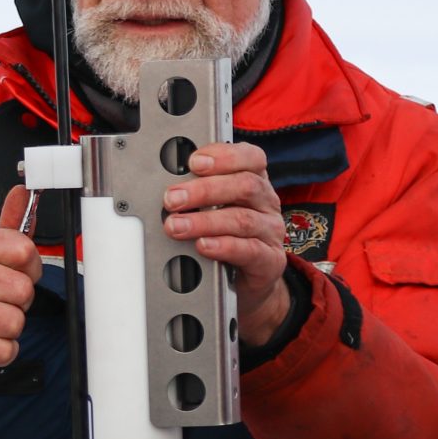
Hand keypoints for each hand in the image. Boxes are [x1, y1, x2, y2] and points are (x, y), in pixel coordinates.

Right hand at [0, 186, 37, 407]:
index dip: (29, 269)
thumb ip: (7, 227)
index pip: (24, 250)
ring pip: (15, 322)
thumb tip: (23, 190)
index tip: (12, 276)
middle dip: (19, 305)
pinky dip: (1, 353)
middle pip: (23, 289)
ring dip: (9, 331)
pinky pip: (5, 350)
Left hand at [164, 142, 290, 346]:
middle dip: (204, 190)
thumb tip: (167, 187)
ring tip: (177, 226)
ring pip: (242, 219)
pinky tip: (203, 245)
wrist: (247, 282)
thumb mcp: (216, 210)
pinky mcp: (269, 260)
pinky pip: (248, 250)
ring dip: (205, 221)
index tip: (194, 162)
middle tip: (172, 199)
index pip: (250, 158)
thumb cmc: (229, 238)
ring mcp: (270, 232)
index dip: (224, 156)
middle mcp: (266, 203)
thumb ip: (198, 195)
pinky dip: (223, 247)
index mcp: (255, 183)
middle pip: (244, 186)